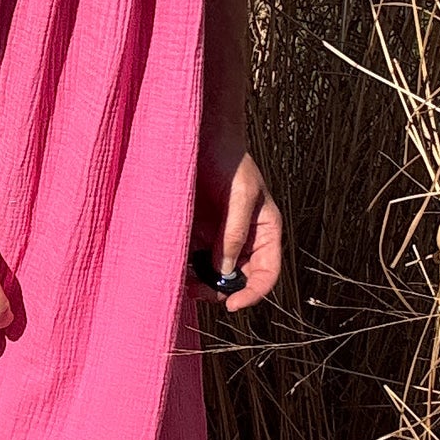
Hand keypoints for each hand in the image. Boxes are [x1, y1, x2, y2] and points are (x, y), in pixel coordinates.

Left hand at [188, 146, 282, 313]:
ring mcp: (220, 237)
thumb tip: (226, 270)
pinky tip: (172, 263)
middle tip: (195, 290)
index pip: (267, 273)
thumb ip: (235, 233)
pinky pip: (193, 258)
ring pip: (213, 273)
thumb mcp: (240, 195)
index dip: (253, 293)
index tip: (231, 305)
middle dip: (219, 289)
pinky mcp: (197, 231)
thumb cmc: (229, 159)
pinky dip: (185, 266)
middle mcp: (244, 239)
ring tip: (180, 278)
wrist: (200, 135)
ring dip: (199, 281)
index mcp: (265, 231)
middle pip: (237, 279)